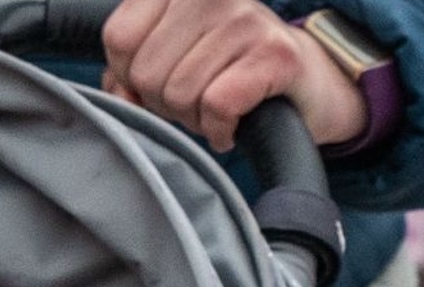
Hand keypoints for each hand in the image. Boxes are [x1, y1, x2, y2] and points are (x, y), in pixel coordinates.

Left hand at [98, 0, 371, 151]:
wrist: (306, 82)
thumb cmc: (231, 69)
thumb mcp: (175, 58)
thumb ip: (131, 69)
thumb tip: (116, 92)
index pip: (119, 38)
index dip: (129, 77)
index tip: (160, 83)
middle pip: (147, 71)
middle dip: (166, 104)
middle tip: (197, 101)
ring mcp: (245, 19)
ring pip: (181, 93)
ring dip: (195, 121)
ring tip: (217, 111)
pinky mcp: (274, 54)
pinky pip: (217, 105)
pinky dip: (219, 130)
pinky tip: (231, 126)